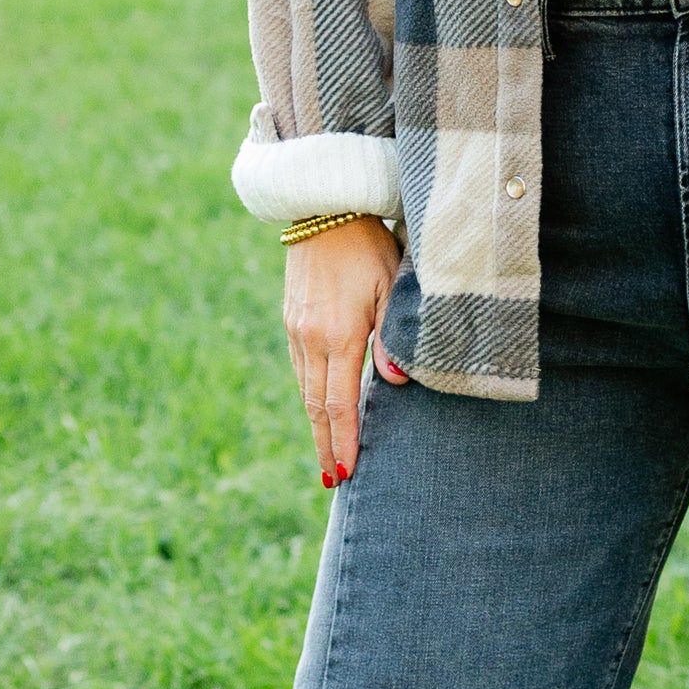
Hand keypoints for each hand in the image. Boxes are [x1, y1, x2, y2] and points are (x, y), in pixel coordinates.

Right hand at [283, 216, 405, 487]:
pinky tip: (318, 406)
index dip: (343, 440)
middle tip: (332, 480)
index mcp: (338, 336)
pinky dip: (309, 393)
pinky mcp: (291, 319)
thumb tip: (396, 385)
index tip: (346, 472)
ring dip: (316, 423)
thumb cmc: (369, 245)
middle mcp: (310, 338)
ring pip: (304, 388)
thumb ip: (393, 339)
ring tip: (326, 452)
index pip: (339, 404)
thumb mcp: (392, 287)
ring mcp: (296, 329)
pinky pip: (299, 367)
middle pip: (316, 405)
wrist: (324, 209)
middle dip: (325, 444)